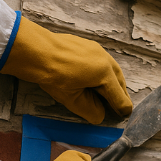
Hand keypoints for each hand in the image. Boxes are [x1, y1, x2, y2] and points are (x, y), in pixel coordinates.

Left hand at [0, 17, 132, 123]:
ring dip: (113, 82)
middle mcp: (105, 59)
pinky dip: (103, 72)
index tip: (124, 115)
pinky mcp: (87, 45)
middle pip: (119, 80)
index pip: (119, 95)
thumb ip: (90, 110)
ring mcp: (97, 49)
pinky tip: (95, 77)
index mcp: (104, 73)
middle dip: (120, 94)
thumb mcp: (72, 99)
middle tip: (119, 106)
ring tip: (108, 93)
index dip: (122, 108)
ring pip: (111, 69)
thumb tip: (100, 115)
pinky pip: (102, 61)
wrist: (36, 51)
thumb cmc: (53, 76)